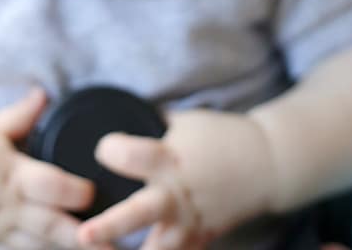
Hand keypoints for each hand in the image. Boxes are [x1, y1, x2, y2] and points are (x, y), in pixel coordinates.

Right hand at [0, 87, 115, 249]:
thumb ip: (21, 115)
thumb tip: (45, 94)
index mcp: (10, 173)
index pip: (49, 186)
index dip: (74, 191)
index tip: (95, 192)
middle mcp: (7, 206)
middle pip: (50, 226)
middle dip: (83, 238)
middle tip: (115, 244)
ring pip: (38, 249)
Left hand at [77, 108, 273, 249]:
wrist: (267, 165)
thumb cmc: (221, 136)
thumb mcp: (185, 121)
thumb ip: (151, 124)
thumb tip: (116, 114)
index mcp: (171, 159)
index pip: (134, 155)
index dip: (112, 150)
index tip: (102, 147)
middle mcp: (177, 194)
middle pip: (141, 213)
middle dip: (111, 225)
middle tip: (85, 234)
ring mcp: (189, 223)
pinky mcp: (199, 240)